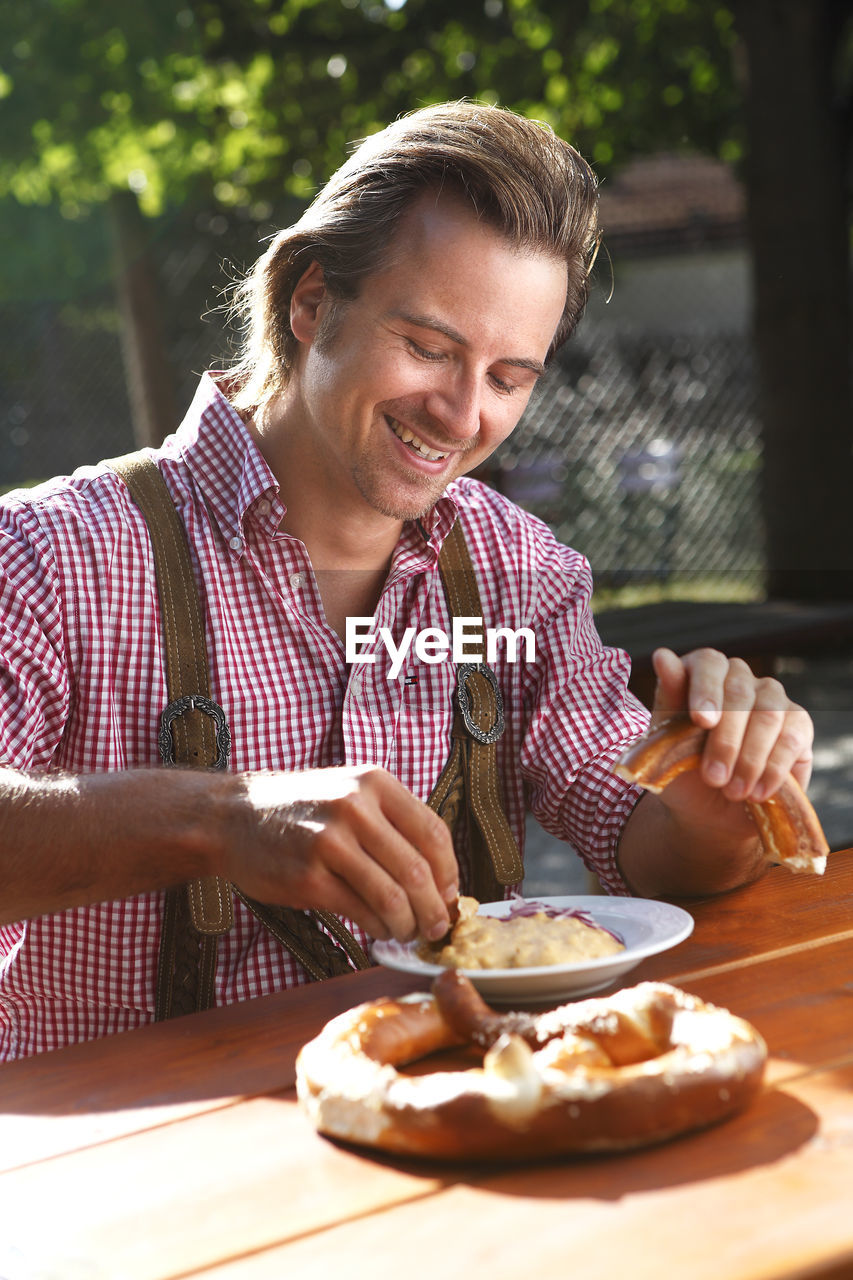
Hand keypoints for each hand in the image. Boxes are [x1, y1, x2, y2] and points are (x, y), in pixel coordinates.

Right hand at [226, 765, 458, 943]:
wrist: (233, 816)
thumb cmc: (301, 811)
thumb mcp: (350, 794)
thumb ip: (393, 825)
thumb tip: (441, 881)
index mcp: (374, 783)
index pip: (434, 833)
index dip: (450, 873)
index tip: (451, 895)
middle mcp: (355, 807)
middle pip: (418, 870)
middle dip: (435, 909)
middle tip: (437, 928)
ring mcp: (330, 842)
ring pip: (393, 896)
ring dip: (408, 924)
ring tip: (407, 932)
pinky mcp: (308, 877)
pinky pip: (361, 911)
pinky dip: (379, 928)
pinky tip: (380, 929)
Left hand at [650, 647, 813, 803]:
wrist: (710, 810)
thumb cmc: (683, 770)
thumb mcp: (665, 740)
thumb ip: (668, 698)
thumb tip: (662, 655)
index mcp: (701, 672)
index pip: (709, 662)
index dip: (706, 690)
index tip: (702, 721)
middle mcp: (738, 676)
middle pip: (739, 692)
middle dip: (725, 740)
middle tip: (713, 778)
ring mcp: (771, 697)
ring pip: (768, 715)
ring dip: (748, 759)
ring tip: (732, 791)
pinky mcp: (798, 724)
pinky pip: (791, 738)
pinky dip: (772, 770)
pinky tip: (757, 792)